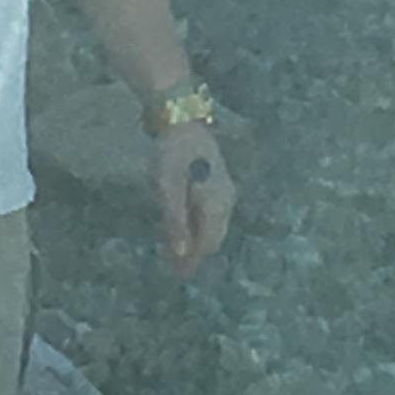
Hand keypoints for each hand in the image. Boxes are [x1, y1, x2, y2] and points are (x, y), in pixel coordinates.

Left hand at [151, 121, 236, 277]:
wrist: (181, 120)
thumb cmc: (172, 155)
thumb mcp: (168, 190)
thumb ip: (176, 223)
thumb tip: (182, 254)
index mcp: (216, 205)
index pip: (208, 243)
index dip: (193, 261)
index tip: (177, 274)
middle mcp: (226, 201)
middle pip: (213, 237)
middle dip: (194, 252)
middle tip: (171, 264)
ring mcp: (224, 191)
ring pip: (212, 226)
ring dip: (195, 238)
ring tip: (172, 247)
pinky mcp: (217, 183)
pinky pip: (210, 213)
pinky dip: (196, 224)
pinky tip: (180, 224)